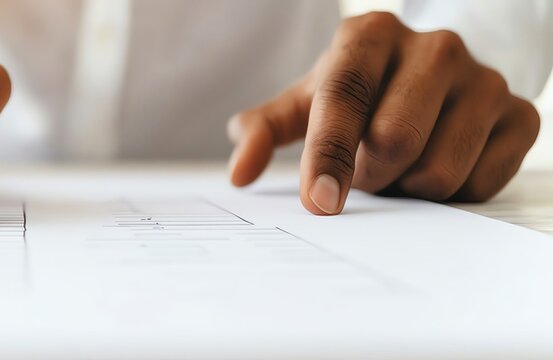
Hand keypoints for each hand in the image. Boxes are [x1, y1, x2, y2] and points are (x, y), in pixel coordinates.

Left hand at [227, 12, 539, 214]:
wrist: (429, 77)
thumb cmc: (356, 93)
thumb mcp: (304, 103)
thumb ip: (265, 131)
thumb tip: (240, 172)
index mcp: (370, 35)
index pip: (344, 97)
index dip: (327, 154)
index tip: (319, 202)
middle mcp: (435, 47)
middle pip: (394, 140)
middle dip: (368, 173)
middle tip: (364, 168)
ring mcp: (485, 79)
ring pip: (438, 171)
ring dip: (406, 187)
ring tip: (400, 164)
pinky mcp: (521, 116)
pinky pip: (478, 185)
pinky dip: (448, 195)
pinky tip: (437, 163)